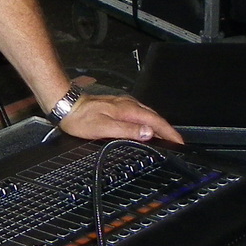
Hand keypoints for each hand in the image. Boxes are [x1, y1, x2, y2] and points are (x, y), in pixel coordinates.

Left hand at [59, 92, 182, 144]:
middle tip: (176, 142)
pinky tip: (145, 127)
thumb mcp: (104, 128)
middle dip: (167, 129)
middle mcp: (128, 104)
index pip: (156, 121)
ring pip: (147, 114)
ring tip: (165, 136)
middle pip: (154, 117)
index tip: (179, 142)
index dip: (169, 132)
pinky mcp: (116, 105)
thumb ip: (127, 130)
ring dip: (158, 125)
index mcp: (128, 110)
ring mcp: (122, 103)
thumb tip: (148, 132)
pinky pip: (139, 113)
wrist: (66, 104)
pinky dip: (147, 121)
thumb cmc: (81, 118)